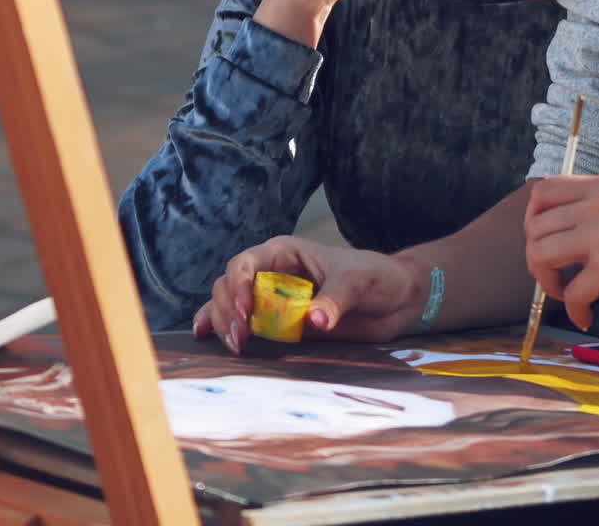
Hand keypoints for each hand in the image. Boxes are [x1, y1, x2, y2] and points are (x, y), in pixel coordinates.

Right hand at [192, 235, 424, 354]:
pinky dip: (218, 326)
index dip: (237, 285)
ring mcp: (270, 299)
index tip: (245, 313)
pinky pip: (238, 322)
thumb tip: (313, 321)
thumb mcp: (358, 282)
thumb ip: (335, 299)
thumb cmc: (376, 277)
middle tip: (241, 339)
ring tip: (236, 346)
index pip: (245, 263)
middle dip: (226, 310)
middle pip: (228, 285)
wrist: (394, 300)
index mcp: (285, 252)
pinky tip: (204, 336)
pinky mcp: (276, 323)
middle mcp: (271, 273)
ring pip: (227, 304)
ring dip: (222, 323)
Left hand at [524, 173, 598, 331]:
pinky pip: (570, 293)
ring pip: (541, 253)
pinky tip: (586, 315)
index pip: (544, 189)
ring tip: (566, 294)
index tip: (545, 239)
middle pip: (536, 224)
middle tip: (554, 274)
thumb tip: (563, 221)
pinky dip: (573, 310)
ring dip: (546, 280)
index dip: (534, 217)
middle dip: (536, 254)